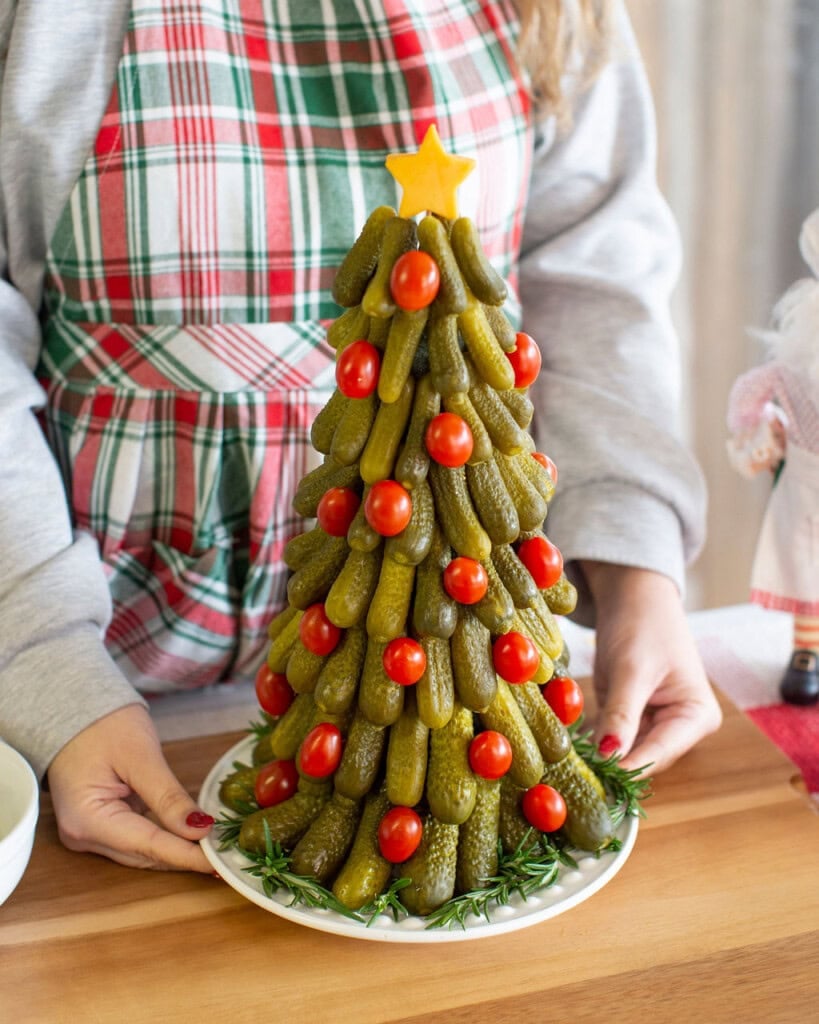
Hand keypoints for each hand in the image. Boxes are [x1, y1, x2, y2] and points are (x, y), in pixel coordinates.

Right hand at [47, 704, 213, 871]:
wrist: (73, 711)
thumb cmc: (103, 725)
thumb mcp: (141, 757)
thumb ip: (169, 797)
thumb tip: (200, 829)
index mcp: (87, 820)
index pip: (147, 846)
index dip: (186, 856)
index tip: (218, 863)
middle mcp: (84, 835)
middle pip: (143, 854)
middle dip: (184, 854)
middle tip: (224, 855)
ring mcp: (90, 832)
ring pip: (142, 850)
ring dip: (177, 847)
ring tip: (215, 847)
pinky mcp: (100, 824)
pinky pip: (138, 837)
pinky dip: (165, 836)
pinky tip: (192, 835)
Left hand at [579, 561, 721, 773]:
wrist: (634, 596)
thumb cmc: (643, 623)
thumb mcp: (631, 668)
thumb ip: (622, 714)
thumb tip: (610, 756)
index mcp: (697, 716)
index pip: (659, 753)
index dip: (626, 768)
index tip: (595, 782)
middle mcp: (680, 727)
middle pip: (642, 758)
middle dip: (609, 765)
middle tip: (572, 775)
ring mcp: (655, 724)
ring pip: (624, 753)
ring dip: (597, 757)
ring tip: (566, 765)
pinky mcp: (631, 718)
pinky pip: (610, 739)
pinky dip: (592, 743)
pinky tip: (569, 749)